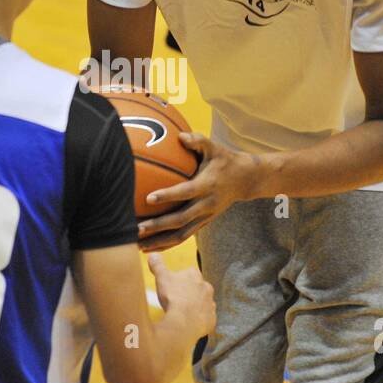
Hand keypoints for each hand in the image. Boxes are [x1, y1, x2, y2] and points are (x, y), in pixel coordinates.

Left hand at [137, 132, 262, 251]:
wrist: (245, 180)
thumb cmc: (224, 160)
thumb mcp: (214, 147)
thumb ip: (198, 140)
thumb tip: (180, 135)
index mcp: (208, 185)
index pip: (186, 192)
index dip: (168, 195)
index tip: (148, 198)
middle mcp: (206, 205)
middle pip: (180, 220)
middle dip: (158, 226)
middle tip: (136, 228)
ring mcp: (205, 217)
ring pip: (181, 235)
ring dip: (159, 241)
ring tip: (137, 245)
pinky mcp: (203, 224)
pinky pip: (183, 237)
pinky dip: (166, 244)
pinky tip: (148, 247)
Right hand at [147, 252, 215, 336]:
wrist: (184, 322)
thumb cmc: (173, 297)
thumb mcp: (161, 278)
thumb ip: (158, 265)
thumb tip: (153, 254)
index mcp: (194, 275)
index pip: (189, 272)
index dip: (181, 278)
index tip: (174, 284)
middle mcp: (206, 287)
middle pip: (198, 287)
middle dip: (190, 292)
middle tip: (177, 299)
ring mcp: (210, 303)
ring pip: (203, 302)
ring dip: (195, 305)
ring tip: (183, 312)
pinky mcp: (212, 318)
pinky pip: (206, 317)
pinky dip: (199, 319)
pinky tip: (189, 322)